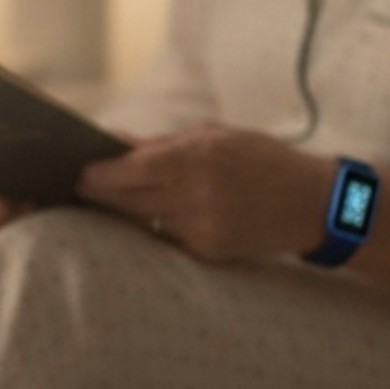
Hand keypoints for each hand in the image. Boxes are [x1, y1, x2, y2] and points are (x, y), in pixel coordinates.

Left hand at [75, 123, 333, 263]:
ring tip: (104, 200)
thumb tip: (115, 144)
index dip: (100, 174)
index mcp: (197, 158)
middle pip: (130, 200)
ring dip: (123, 212)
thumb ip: (162, 144)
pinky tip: (146, 216)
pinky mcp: (209, 252)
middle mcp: (197, 196)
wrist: (310, 203)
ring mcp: (203, 228)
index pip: (132, 170)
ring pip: (145, 222)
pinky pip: (168, 238)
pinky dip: (156, 226)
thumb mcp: (214, 136)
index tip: (79, 172)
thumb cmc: (259, 158)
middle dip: (101, 194)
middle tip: (79, 188)